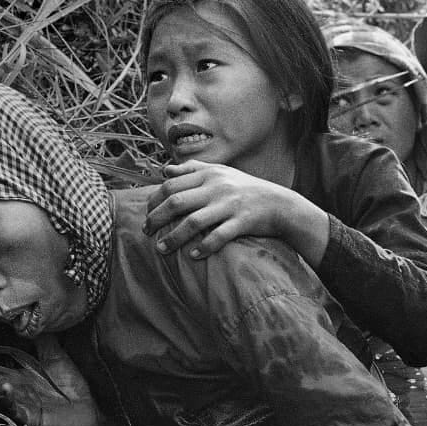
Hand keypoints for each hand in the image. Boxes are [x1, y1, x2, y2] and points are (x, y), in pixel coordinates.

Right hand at [0, 334, 99, 425]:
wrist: (92, 405)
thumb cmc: (73, 383)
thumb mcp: (56, 355)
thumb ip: (43, 339)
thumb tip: (31, 316)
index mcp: (18, 376)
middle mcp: (15, 391)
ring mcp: (22, 404)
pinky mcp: (32, 417)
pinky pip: (16, 410)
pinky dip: (9, 400)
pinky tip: (5, 388)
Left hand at [142, 161, 328, 264]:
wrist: (280, 204)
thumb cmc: (246, 189)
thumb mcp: (220, 173)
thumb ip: (192, 170)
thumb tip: (164, 170)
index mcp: (209, 175)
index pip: (171, 185)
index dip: (154, 200)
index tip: (146, 213)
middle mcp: (217, 188)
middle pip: (177, 202)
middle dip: (156, 218)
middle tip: (147, 232)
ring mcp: (229, 205)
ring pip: (193, 222)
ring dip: (173, 237)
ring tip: (161, 250)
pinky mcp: (242, 221)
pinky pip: (219, 236)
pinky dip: (204, 247)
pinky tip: (193, 256)